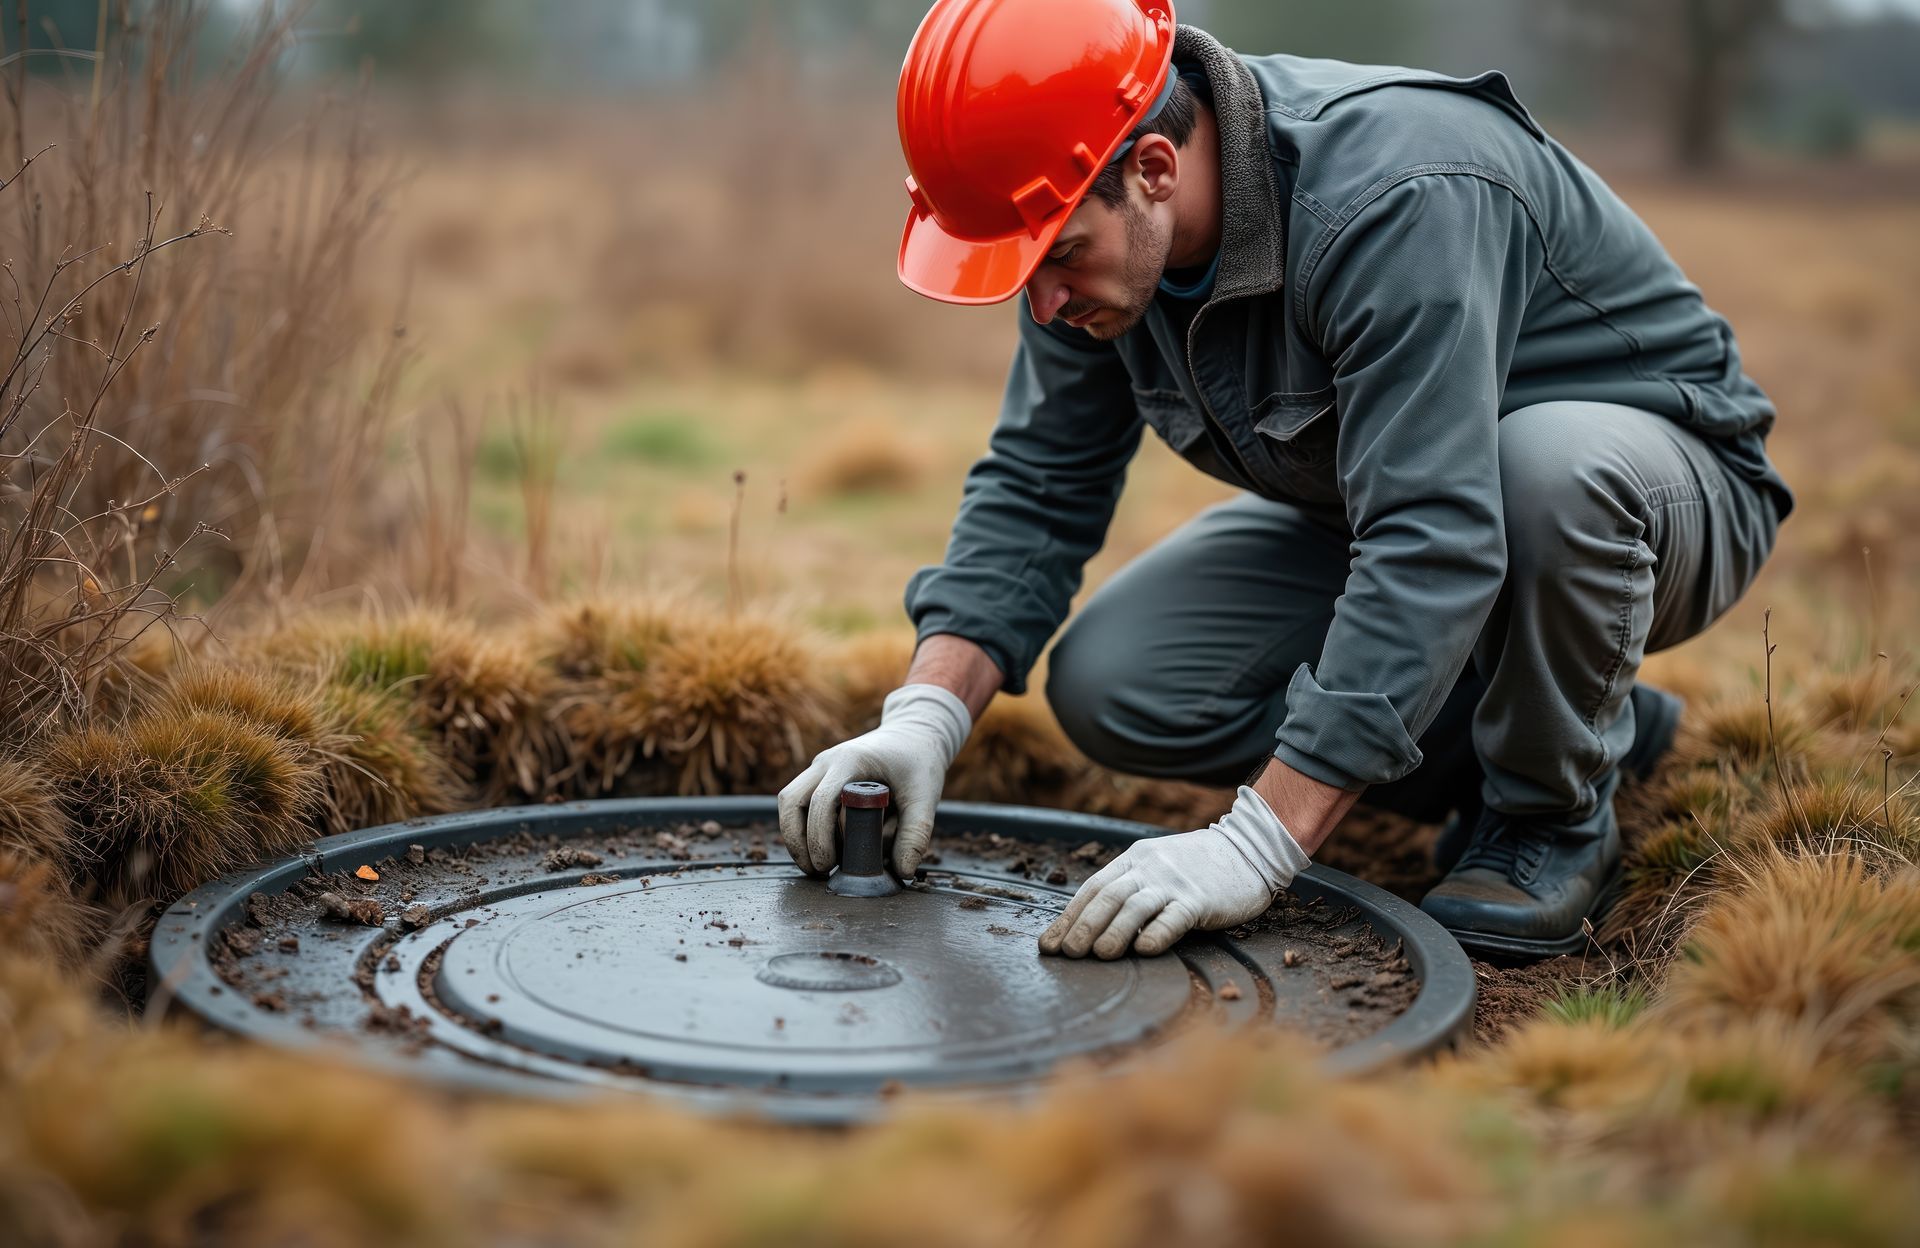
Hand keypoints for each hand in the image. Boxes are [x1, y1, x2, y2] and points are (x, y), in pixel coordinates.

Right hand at [778, 684, 971, 877]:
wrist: (913, 735)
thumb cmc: (918, 762)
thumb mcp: (925, 795)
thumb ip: (916, 833)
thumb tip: (902, 871)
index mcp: (850, 760)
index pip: (821, 801)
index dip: (819, 837)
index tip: (829, 865)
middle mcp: (827, 761)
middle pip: (791, 801)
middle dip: (798, 841)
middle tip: (817, 870)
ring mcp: (820, 768)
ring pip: (788, 802)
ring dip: (794, 835)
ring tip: (813, 865)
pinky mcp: (820, 776)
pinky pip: (798, 802)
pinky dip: (802, 827)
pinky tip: (819, 850)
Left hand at [1038, 785, 1309, 958]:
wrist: (1249, 851)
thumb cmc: (1198, 868)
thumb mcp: (1158, 867)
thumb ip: (1131, 888)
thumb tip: (1092, 926)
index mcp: (1134, 860)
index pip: (1092, 888)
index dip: (1068, 917)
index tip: (1050, 944)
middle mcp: (1149, 868)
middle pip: (1107, 896)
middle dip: (1082, 926)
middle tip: (1067, 954)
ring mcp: (1175, 882)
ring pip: (1135, 906)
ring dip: (1112, 932)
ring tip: (1098, 956)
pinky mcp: (1201, 898)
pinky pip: (1174, 917)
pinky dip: (1157, 934)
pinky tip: (1143, 950)